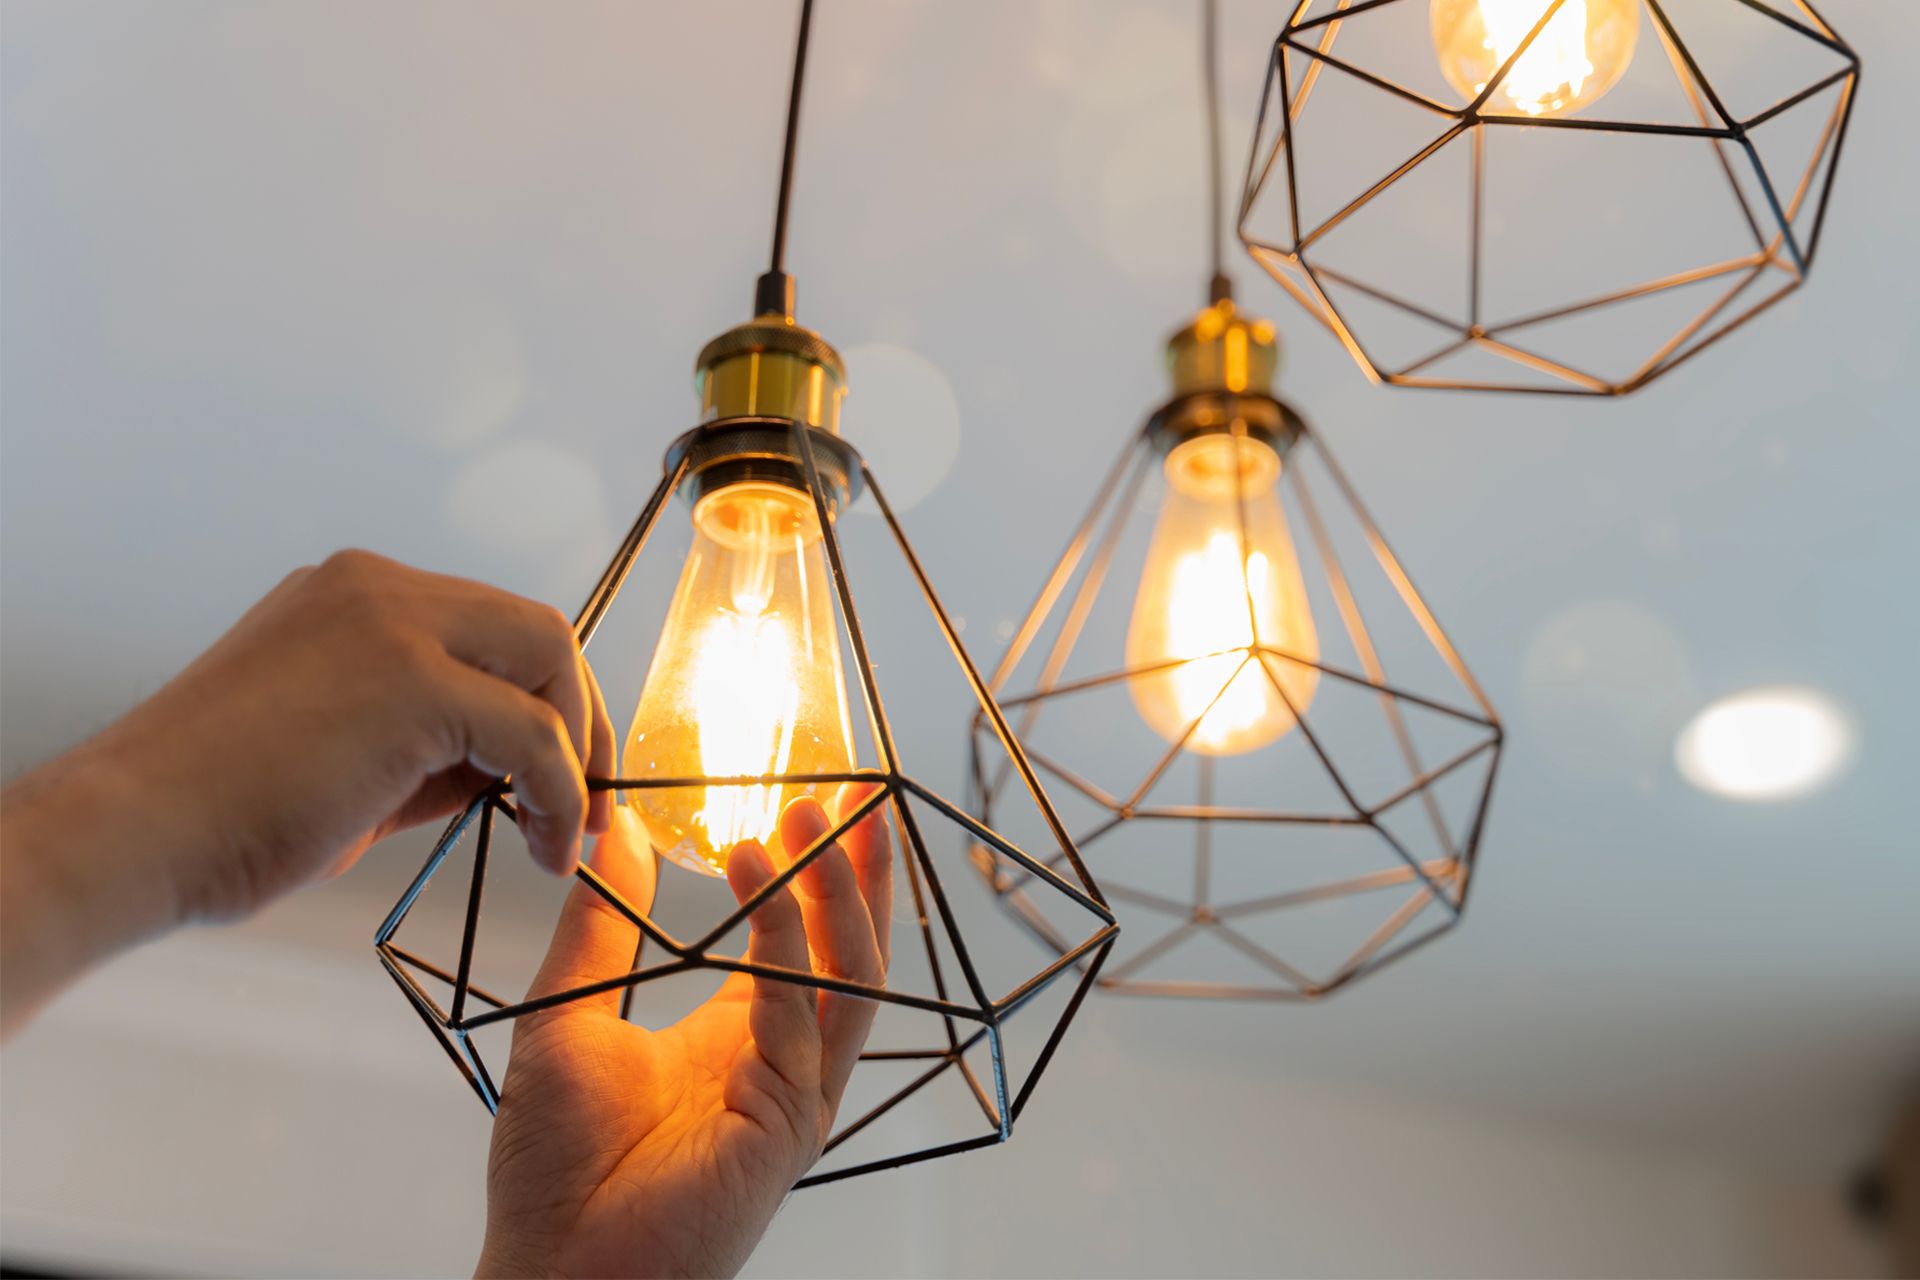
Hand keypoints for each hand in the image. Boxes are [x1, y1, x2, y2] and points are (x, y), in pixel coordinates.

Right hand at [0, 549, 612, 1038]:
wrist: (133, 835)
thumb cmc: (220, 813)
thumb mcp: (352, 758)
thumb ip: (437, 747)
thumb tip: (518, 772)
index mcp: (355, 596)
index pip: (490, 627)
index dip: (543, 698)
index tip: (562, 771)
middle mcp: (377, 589)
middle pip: (536, 629)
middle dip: (581, 716)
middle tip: (590, 800)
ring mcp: (394, 623)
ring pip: (548, 661)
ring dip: (577, 754)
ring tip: (567, 833)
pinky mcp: (412, 682)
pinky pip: (532, 734)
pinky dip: (561, 793)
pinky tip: (547, 847)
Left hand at [478, 783, 893, 1278]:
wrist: (551, 1266)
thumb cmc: (555, 1167)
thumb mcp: (565, 1014)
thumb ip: (599, 926)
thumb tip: (615, 833)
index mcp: (740, 1036)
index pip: (800, 939)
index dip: (814, 871)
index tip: (814, 799)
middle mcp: (782, 1062)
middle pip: (849, 950)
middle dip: (856, 869)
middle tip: (849, 791)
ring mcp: (795, 1095)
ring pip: (850, 977)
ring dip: (838, 893)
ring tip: (811, 819)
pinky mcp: (787, 1123)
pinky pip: (799, 1016)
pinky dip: (784, 942)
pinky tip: (758, 881)